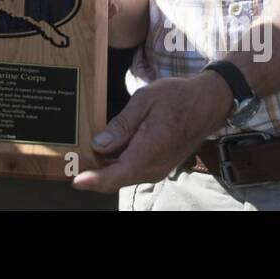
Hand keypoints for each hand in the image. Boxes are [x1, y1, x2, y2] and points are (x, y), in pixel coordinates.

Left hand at [72, 72, 231, 193]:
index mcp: (152, 147)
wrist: (207, 104)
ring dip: (104, 171)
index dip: (96, 180)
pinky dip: (115, 166)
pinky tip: (104, 153)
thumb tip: (100, 145)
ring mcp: (158, 169)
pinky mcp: (158, 167)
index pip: (120, 173)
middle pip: (118, 179)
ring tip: (83, 157)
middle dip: (94, 175)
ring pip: (123, 177)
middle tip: (72, 163)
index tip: (77, 181)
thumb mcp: (145, 99)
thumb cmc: (177, 97)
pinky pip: (132, 171)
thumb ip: (122, 124)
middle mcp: (156, 165)